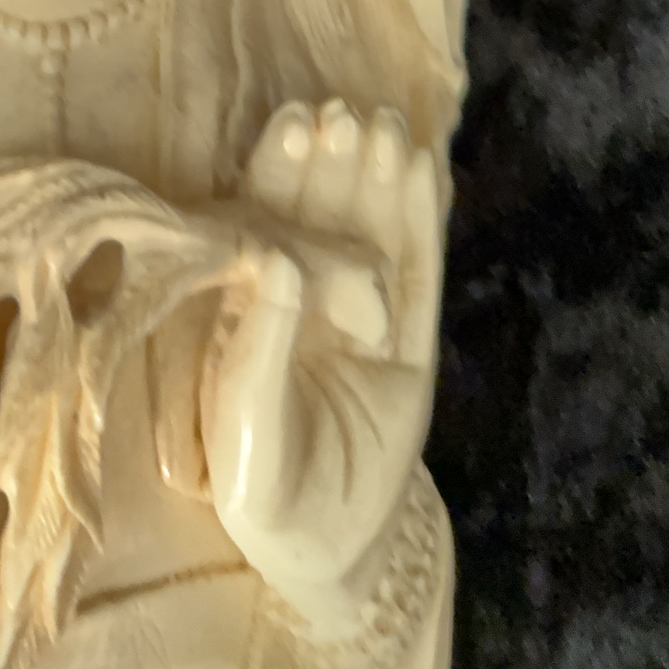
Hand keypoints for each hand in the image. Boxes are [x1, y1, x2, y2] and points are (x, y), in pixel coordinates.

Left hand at [202, 99, 441, 627]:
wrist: (324, 553)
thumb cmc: (263, 490)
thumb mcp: (247, 428)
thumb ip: (257, 347)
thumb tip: (279, 257)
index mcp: (249, 304)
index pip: (263, 218)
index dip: (278, 169)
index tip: (295, 123)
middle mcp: (303, 299)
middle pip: (319, 210)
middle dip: (331, 161)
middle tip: (343, 115)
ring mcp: (359, 316)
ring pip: (369, 229)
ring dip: (375, 176)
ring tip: (382, 126)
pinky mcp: (410, 344)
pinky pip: (417, 270)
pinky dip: (420, 218)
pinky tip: (421, 165)